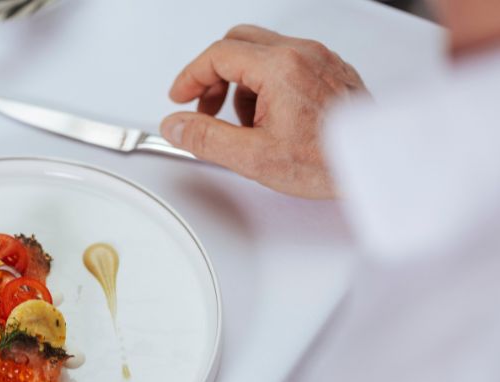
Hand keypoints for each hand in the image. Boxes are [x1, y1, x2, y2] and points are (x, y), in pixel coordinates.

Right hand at [160, 25, 367, 198]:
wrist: (377, 165)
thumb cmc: (329, 161)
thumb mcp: (253, 157)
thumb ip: (206, 138)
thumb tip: (177, 126)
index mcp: (281, 68)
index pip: (218, 55)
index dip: (190, 77)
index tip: (180, 97)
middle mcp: (302, 54)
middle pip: (238, 43)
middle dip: (214, 74)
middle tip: (205, 106)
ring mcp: (319, 59)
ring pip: (262, 52)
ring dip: (241, 82)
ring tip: (245, 123)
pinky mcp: (331, 70)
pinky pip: (287, 62)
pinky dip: (267, 84)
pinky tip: (271, 118)